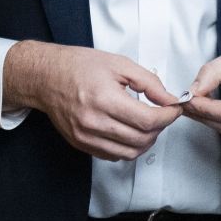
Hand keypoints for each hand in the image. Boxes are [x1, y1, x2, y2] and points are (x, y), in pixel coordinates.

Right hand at [5, 41, 183, 160]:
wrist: (46, 76)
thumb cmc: (78, 66)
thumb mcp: (120, 64)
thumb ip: (149, 83)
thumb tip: (170, 100)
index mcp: (104, 99)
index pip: (148, 120)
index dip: (168, 116)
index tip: (174, 109)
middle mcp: (94, 122)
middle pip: (141, 139)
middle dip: (159, 129)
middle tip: (162, 115)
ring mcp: (86, 137)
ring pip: (129, 153)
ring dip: (145, 142)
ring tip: (147, 125)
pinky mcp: (81, 144)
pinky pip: (113, 156)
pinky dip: (127, 147)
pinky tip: (128, 131)